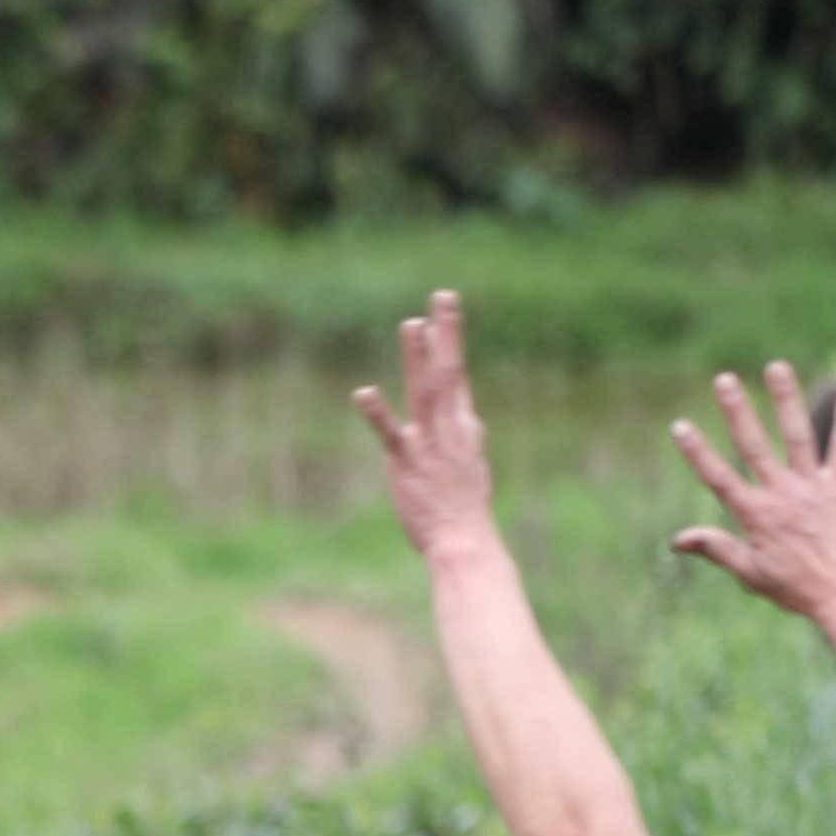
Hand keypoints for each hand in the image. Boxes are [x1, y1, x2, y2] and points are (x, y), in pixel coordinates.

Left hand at [347, 289, 503, 564]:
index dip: (450, 342)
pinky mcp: (406, 462)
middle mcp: (450, 428)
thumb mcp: (471, 463)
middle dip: (447, 333)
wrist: (463, 539)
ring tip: (412, 324)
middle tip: (443, 296)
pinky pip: (390, 434)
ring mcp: (429, 443)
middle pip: (449, 373)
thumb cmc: (464, 508)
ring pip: (425, 392)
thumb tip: (468, 417)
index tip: (444, 311)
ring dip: (418, 358)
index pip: (457, 377)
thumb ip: (465, 434)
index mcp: (464, 427)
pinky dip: (377, 413)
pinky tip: (363, 392)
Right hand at [664, 363, 835, 623]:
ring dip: (786, 400)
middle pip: (754, 445)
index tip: (680, 426)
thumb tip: (678, 539)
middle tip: (725, 379)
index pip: (718, 477)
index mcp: (755, 515)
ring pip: (797, 435)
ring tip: (777, 368)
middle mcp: (781, 494)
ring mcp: (812, 486)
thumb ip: (717, 548)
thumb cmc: (796, 588)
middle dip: (737, 411)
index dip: (697, 451)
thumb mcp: (750, 573)